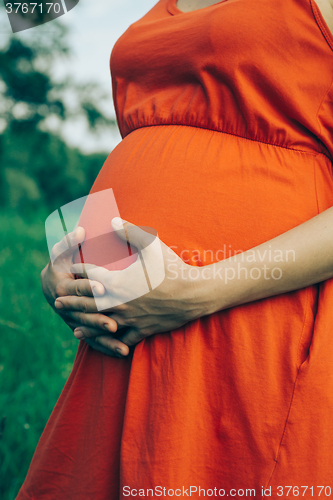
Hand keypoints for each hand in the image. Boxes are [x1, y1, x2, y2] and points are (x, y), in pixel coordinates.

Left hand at [55, 218, 210, 352]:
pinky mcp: (143, 330)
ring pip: (102, 325)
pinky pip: (123, 340)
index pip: (91, 276)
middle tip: (58, 300)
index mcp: (118, 282)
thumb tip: (112, 220)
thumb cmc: (173, 268)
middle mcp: (119, 303)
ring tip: (74, 327)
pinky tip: (107, 343)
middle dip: (73, 301)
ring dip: (87, 325)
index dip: (80, 271)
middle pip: (89, 304)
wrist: (194, 294)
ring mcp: (130, 319)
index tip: (72, 269)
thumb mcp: (153, 245)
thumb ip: (130, 232)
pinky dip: (113, 342)